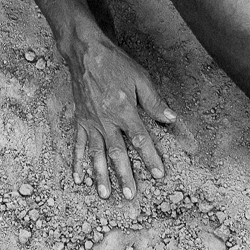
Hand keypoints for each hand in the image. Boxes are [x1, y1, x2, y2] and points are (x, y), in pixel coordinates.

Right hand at [66, 36, 174, 199]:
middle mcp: (106, 121)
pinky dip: (77, 162)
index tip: (159, 174)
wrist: (85, 53)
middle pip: (117, 153)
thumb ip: (155, 101)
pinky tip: (78, 179)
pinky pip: (77, 145)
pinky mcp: (79, 121)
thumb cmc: (114, 63)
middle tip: (130, 195)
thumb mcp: (140, 78)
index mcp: (124, 110)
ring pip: (96, 154)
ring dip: (100, 176)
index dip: (150, 158)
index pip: (140, 140)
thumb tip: (172, 119)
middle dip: (124, 176)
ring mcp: (91, 123)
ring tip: (105, 195)